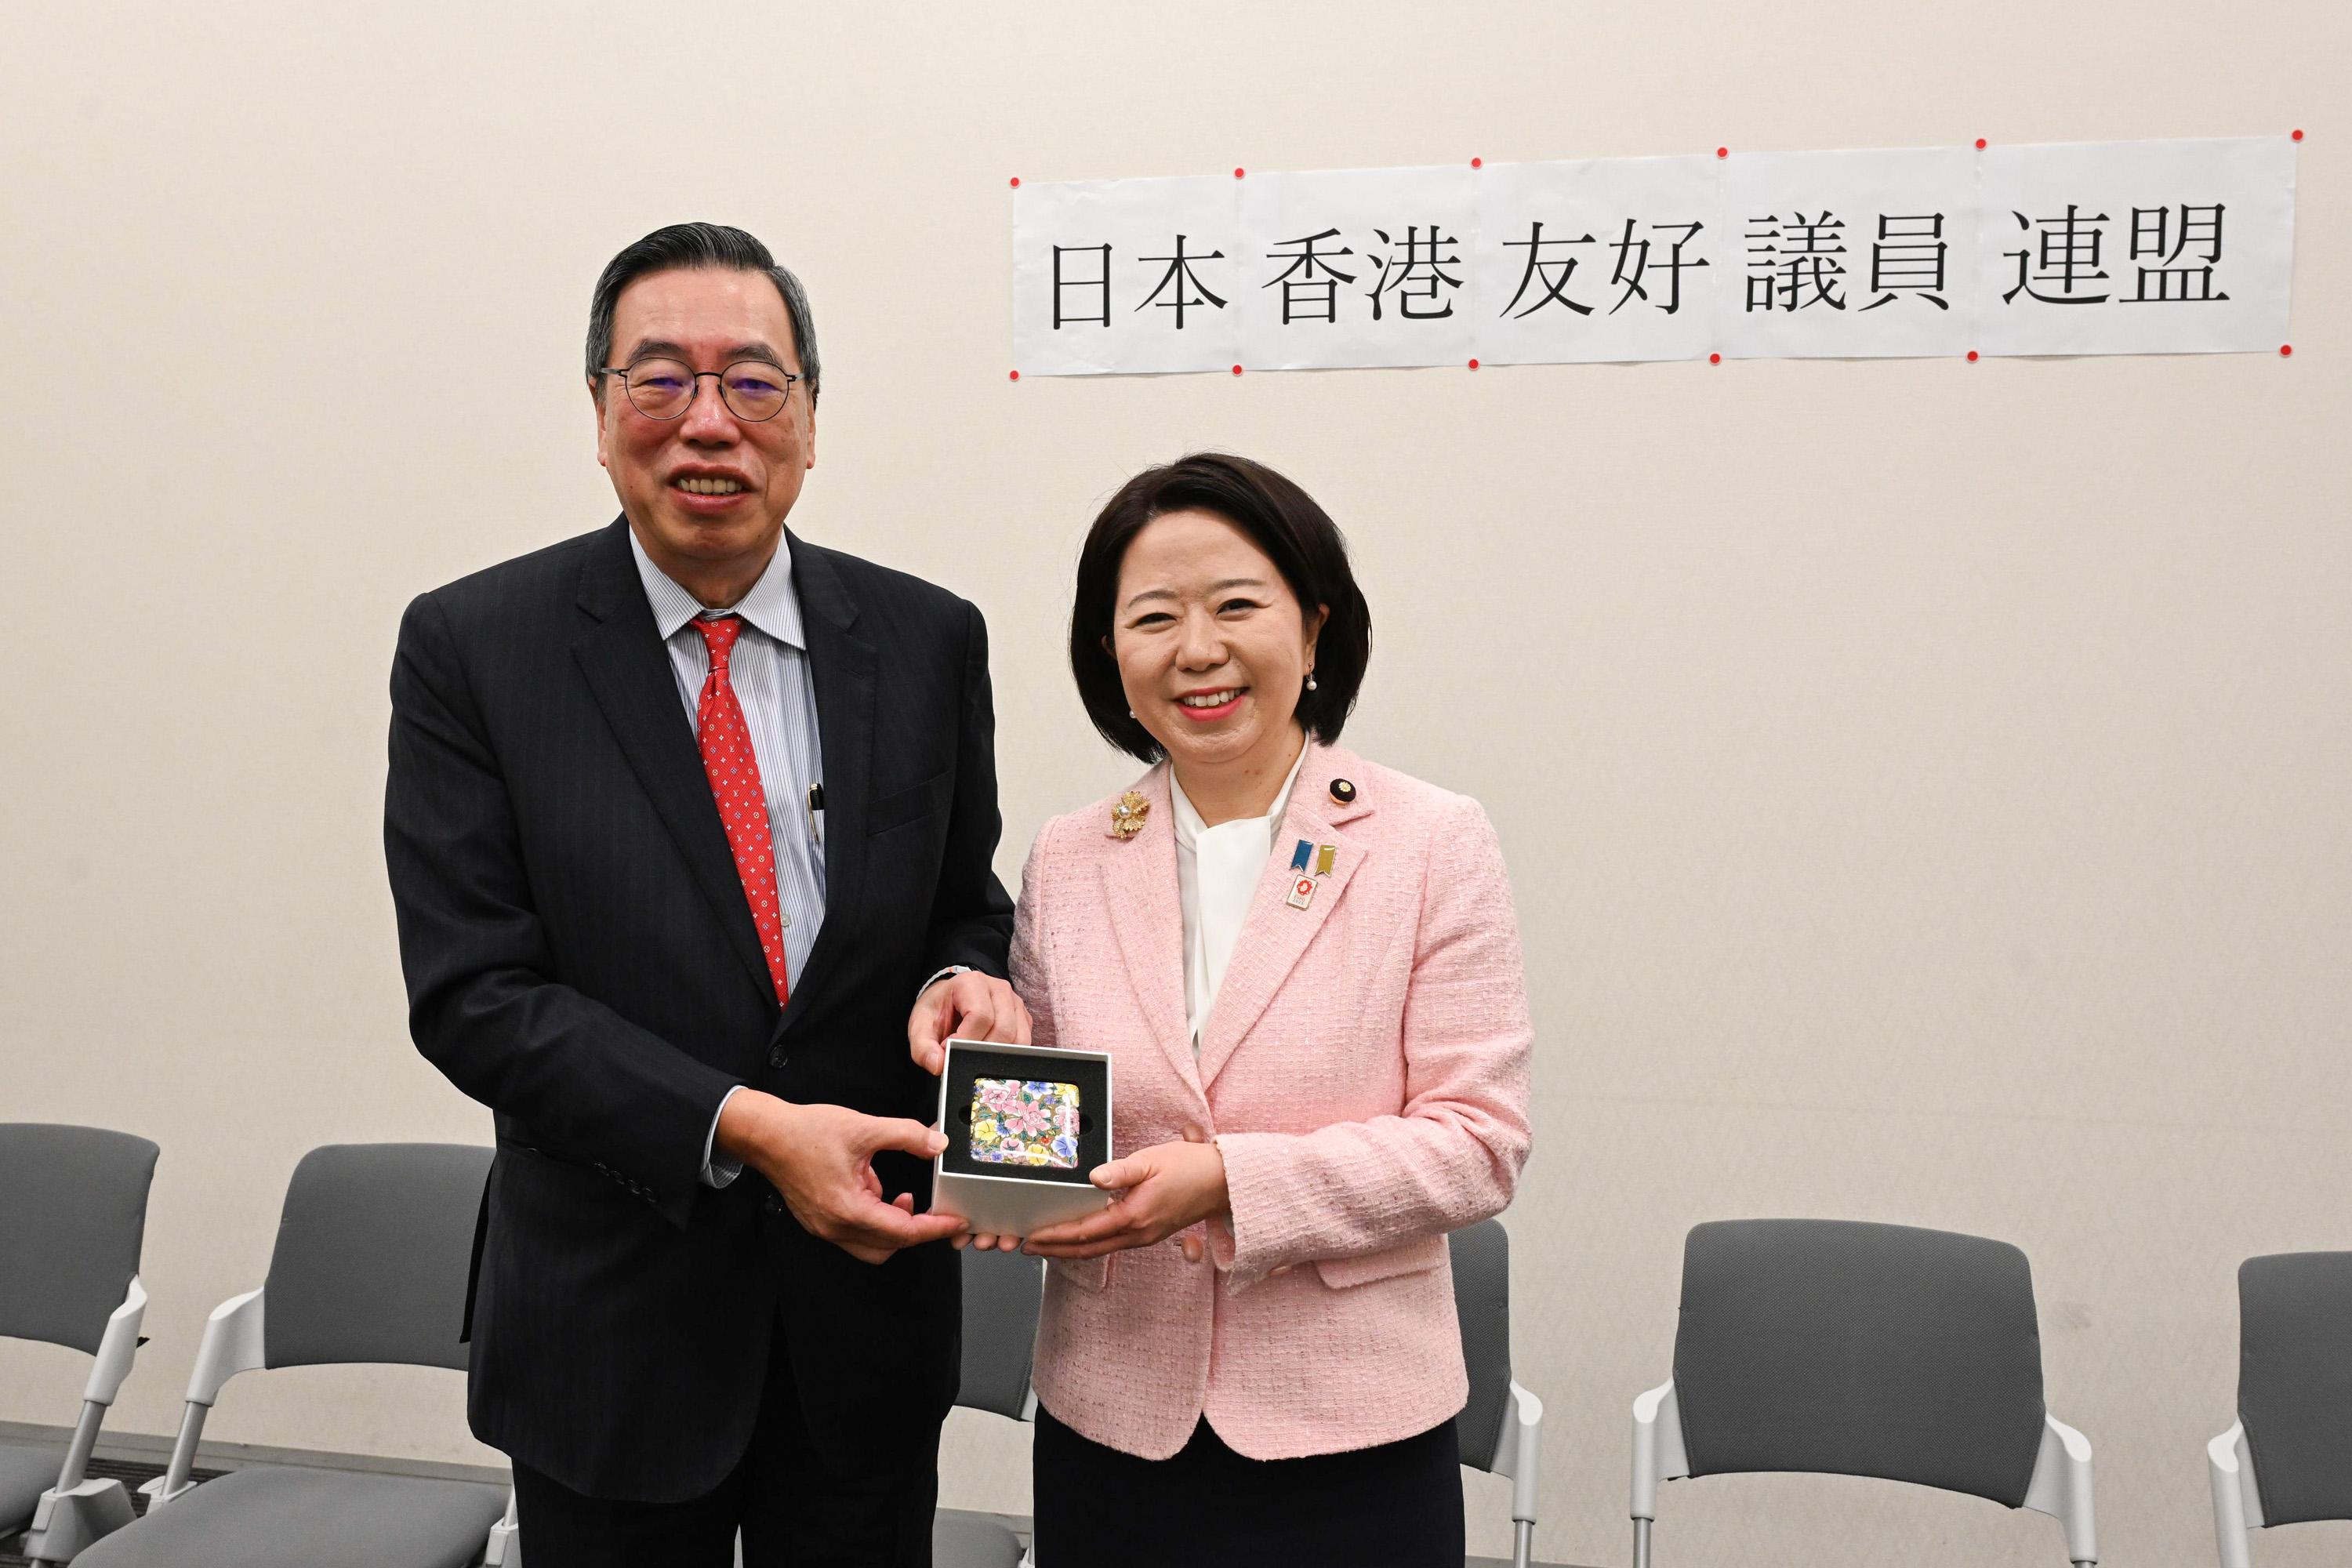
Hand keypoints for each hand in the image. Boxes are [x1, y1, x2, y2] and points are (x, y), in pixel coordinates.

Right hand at [717, 1090, 967, 1264]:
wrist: (766, 1135)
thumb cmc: (804, 1132)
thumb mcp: (864, 1127)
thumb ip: (906, 1135)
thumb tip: (936, 1144)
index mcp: (848, 1208)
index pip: (903, 1231)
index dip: (935, 1228)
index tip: (956, 1223)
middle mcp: (835, 1226)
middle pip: (889, 1246)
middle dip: (917, 1229)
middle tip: (937, 1212)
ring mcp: (825, 1228)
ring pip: (873, 1245)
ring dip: (894, 1226)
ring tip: (902, 1195)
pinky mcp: (820, 1222)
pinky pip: (856, 1233)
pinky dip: (875, 1219)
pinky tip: (876, 1189)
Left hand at [908, 970, 1030, 1074]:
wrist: (949, 999)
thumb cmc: (938, 1009)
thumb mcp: (920, 1025)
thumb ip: (923, 1047)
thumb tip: (938, 1065)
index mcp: (972, 983)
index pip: (981, 1017)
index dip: (966, 1040)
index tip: (949, 1050)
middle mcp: (999, 989)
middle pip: (1003, 1030)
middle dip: (982, 1051)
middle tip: (962, 1056)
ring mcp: (1015, 1003)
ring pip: (1018, 1039)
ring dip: (997, 1055)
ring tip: (975, 1054)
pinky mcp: (1023, 1018)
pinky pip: (1024, 1042)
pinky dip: (1008, 1054)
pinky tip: (989, 1053)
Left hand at [1020, 1137, 1229, 1260]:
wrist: (1224, 1182)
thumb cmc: (1192, 1167)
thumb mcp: (1153, 1160)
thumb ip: (1120, 1171)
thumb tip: (1093, 1178)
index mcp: (1135, 1215)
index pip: (1085, 1230)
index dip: (1055, 1234)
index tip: (1032, 1234)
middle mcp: (1138, 1233)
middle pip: (1087, 1249)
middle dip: (1054, 1250)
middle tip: (1027, 1246)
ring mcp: (1145, 1237)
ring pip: (1099, 1249)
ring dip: (1070, 1248)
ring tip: (1046, 1244)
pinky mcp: (1149, 1233)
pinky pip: (1112, 1243)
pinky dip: (1089, 1243)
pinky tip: (1079, 1235)